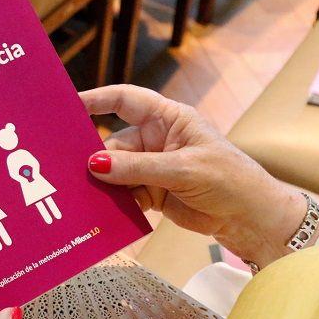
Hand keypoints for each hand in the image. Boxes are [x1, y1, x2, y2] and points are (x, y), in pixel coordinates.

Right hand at [82, 84, 306, 268]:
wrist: (251, 218)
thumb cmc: (230, 180)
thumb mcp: (184, 170)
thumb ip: (138, 168)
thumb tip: (95, 165)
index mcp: (168, 119)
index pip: (124, 100)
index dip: (96, 99)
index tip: (68, 106)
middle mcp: (156, 139)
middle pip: (112, 143)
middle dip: (94, 158)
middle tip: (68, 170)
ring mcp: (151, 167)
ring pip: (113, 172)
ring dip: (101, 185)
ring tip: (80, 196)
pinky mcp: (150, 193)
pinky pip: (122, 194)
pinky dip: (111, 203)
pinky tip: (98, 211)